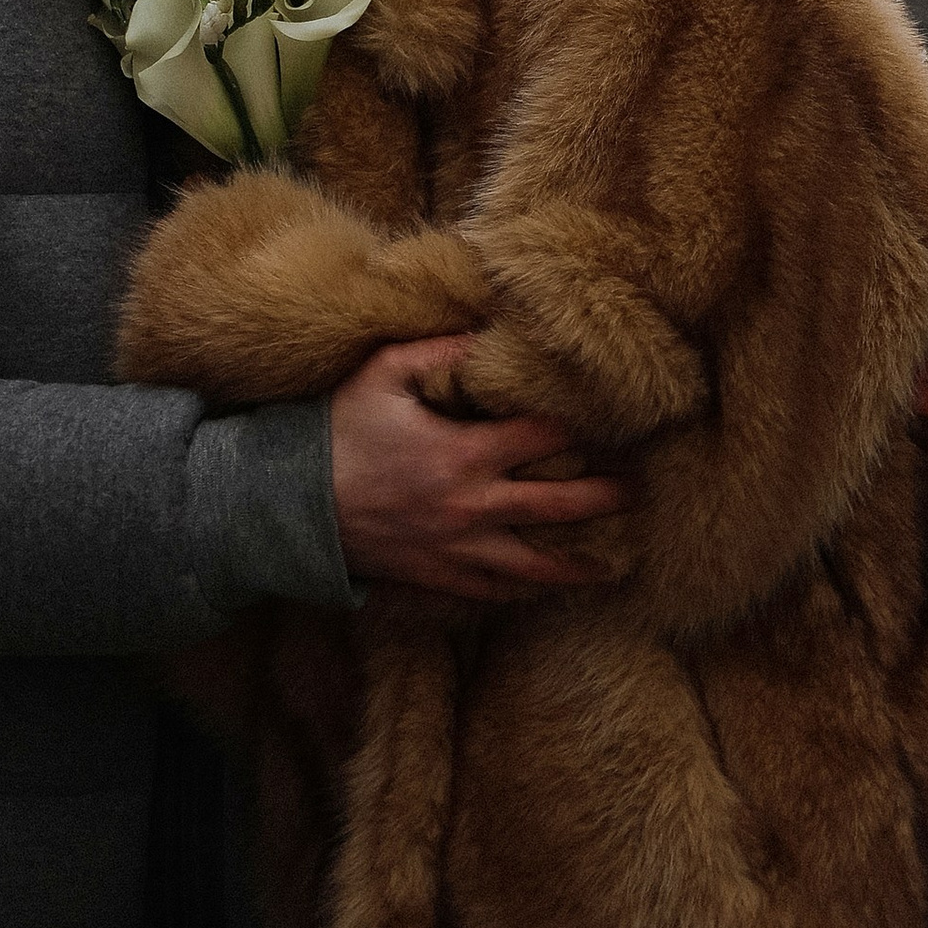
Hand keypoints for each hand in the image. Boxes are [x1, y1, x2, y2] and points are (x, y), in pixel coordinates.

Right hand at [329, 337, 629, 603]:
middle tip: (639, 490)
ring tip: (617, 562)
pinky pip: (496, 592)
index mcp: (463, 453)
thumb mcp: (382, 374)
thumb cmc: (333, 431)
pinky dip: (528, 590)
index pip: (544, 438)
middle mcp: (471, 507)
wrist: (287, 508)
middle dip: (605, 498)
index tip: (614, 420)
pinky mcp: (438, 578)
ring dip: (581, 562)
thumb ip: (440, 351)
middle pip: (559, 506)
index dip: (582, 427)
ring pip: (536, 566)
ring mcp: (457, 551)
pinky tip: (549, 586)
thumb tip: (489, 335)